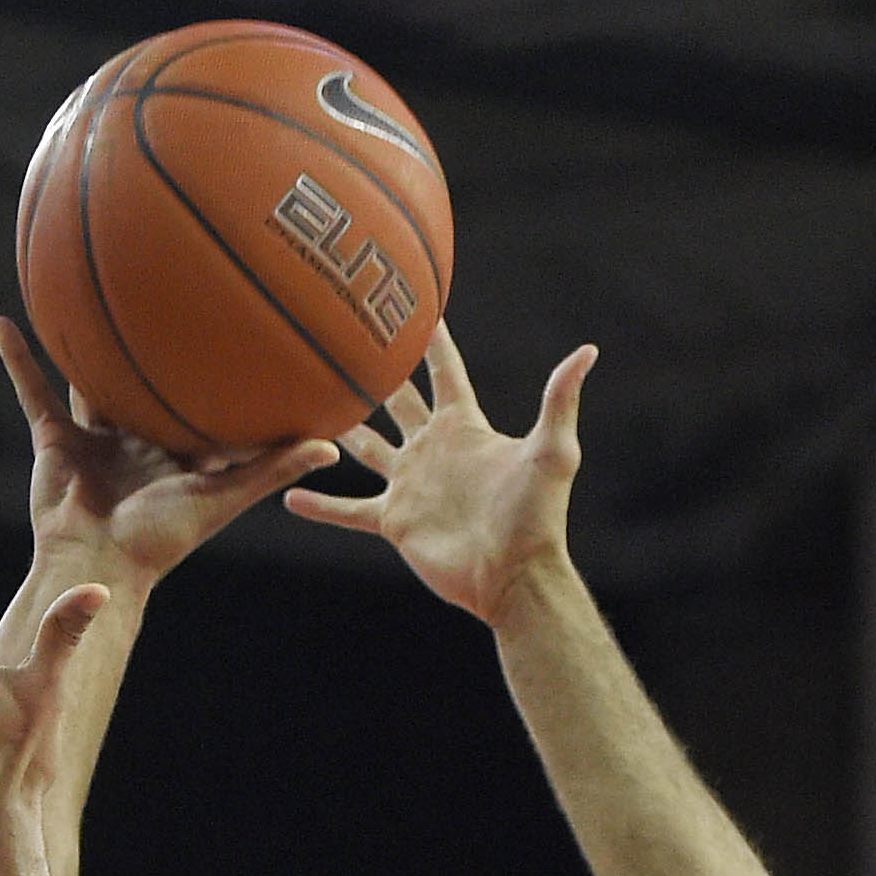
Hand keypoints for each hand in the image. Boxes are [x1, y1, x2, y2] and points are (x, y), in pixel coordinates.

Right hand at [0, 317, 332, 585]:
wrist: (98, 564)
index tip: (237, 320)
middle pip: (146, 380)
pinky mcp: (54, 439)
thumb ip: (271, 470)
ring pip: (87, 377)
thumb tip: (332, 447)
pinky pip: (32, 390)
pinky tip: (2, 318)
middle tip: (164, 282)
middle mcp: (137, 439)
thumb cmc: (162, 539)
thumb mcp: (223, 497)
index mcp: (179, 450)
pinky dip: (16, 359)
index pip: (204, 401)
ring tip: (75, 288)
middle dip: (152, 342)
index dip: (217, 367)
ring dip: (80, 341)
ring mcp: (93, 437)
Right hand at [284, 324, 595, 619]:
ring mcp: (411, 484)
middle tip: (340, 335)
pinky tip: (288, 494)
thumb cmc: (537, 516)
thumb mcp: (551, 452)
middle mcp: (432, 449)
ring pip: (366, 448)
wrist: (514, 577)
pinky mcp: (395, 521)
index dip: (430, 336)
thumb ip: (560, 399)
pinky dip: (321, 505)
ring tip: (306, 401)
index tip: (410, 298)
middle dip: (372, 370)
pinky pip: (350, 511)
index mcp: (463, 426)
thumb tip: (588, 351)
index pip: (442, 369)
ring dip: (340, 428)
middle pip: (396, 399)